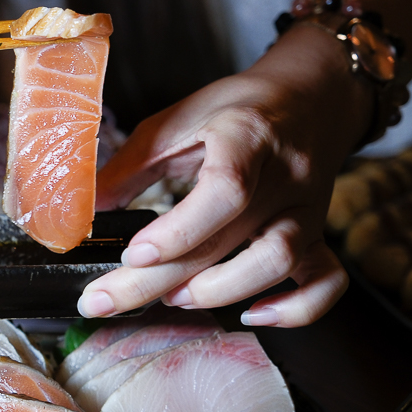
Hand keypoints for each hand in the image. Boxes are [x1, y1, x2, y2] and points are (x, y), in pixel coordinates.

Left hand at [78, 26, 369, 326]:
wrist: (310, 97)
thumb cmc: (237, 108)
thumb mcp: (177, 119)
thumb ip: (132, 164)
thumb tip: (86, 209)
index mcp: (245, 137)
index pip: (224, 190)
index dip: (179, 229)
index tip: (134, 254)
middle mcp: (282, 177)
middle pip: (228, 240)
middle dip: (157, 281)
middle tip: (102, 301)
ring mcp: (306, 209)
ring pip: (281, 263)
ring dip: (220, 291)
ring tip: (173, 297)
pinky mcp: (319, 234)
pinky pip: (326, 281)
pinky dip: (295, 309)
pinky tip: (253, 314)